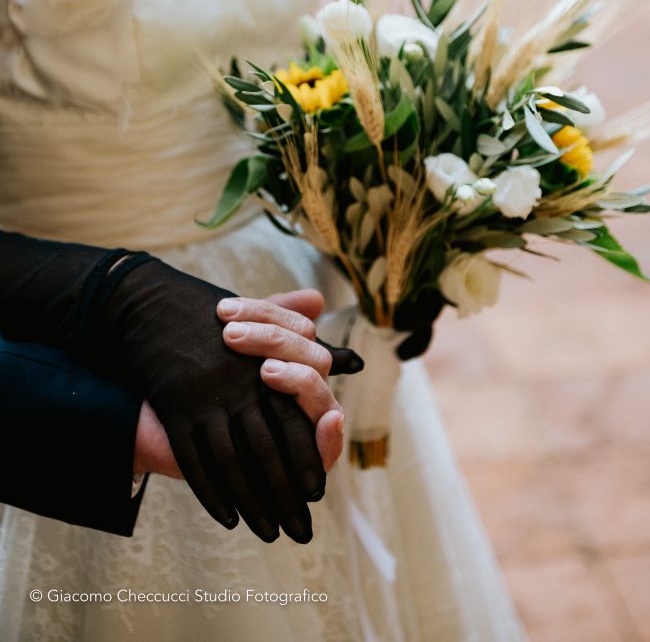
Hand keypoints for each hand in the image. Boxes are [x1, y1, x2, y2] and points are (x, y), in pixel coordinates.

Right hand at [105, 258, 331, 543]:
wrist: (145, 304)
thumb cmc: (201, 311)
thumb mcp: (249, 310)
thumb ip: (286, 316)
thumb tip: (320, 301)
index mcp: (265, 363)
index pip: (294, 420)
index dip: (307, 459)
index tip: (315, 491)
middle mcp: (241, 385)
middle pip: (269, 450)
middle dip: (286, 496)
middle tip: (300, 529)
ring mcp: (208, 399)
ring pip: (236, 463)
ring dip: (254, 504)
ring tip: (269, 532)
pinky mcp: (177, 409)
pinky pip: (198, 461)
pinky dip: (214, 494)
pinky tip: (228, 517)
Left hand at [217, 289, 360, 471]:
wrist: (163, 439)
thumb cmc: (199, 389)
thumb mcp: (224, 352)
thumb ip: (260, 320)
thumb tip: (316, 296)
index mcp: (291, 360)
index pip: (297, 328)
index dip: (265, 315)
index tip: (223, 309)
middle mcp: (304, 391)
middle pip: (314, 357)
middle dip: (275, 341)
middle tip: (231, 336)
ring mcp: (304, 426)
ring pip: (323, 397)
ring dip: (299, 380)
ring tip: (266, 372)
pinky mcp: (301, 463)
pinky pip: (327, 451)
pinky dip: (329, 436)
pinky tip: (327, 421)